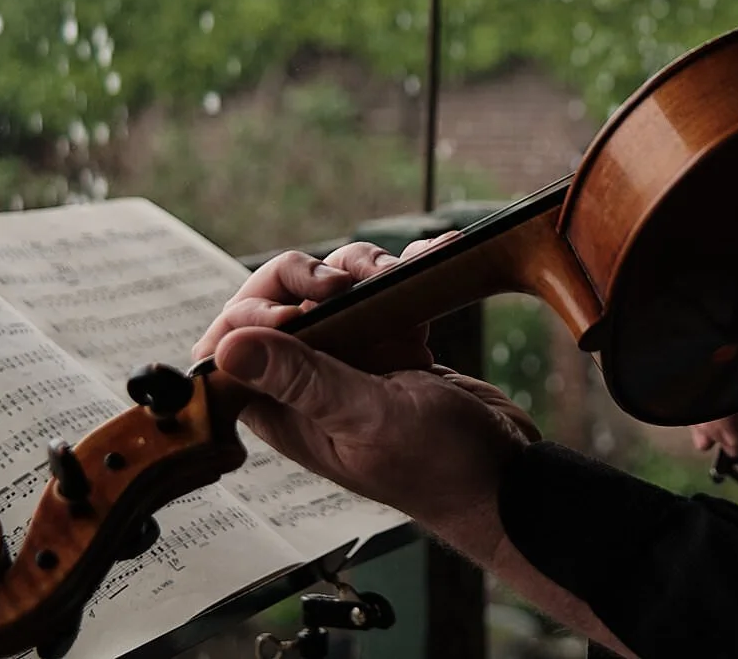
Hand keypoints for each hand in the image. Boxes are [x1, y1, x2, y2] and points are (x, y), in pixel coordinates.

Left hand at [190, 239, 540, 554]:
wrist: (509, 477)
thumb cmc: (442, 467)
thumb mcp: (370, 417)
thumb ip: (304, 380)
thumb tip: (228, 350)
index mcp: (285, 410)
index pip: (228, 349)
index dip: (250, 314)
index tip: (297, 310)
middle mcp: (310, 382)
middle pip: (278, 302)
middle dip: (309, 275)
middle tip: (343, 281)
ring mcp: (353, 362)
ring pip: (331, 288)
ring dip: (362, 266)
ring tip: (398, 274)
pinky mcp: (392, 346)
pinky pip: (382, 291)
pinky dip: (405, 270)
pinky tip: (432, 260)